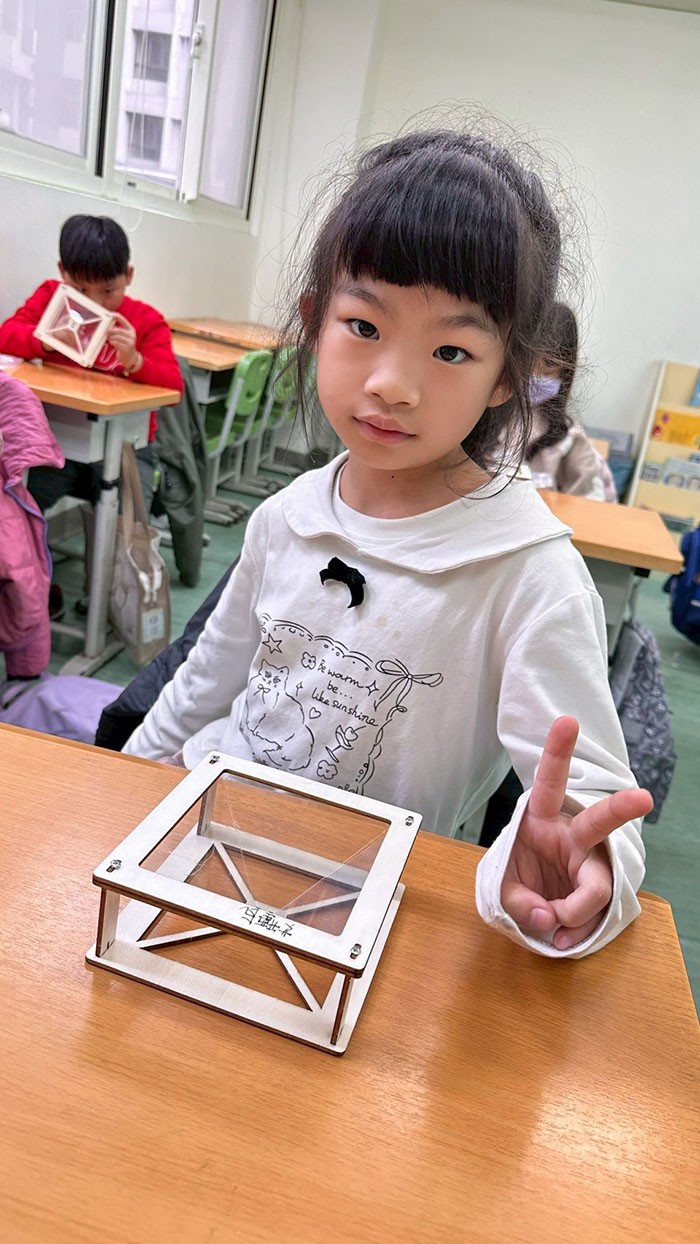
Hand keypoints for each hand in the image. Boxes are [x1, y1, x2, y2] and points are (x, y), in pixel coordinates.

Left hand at [107, 314, 139, 371]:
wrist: (131, 357)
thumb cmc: (125, 345)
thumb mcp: (124, 336)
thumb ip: (118, 330)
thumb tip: (108, 324)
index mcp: (131, 330)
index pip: (124, 321)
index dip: (118, 317)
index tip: (111, 314)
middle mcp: (132, 335)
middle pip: (119, 330)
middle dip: (111, 330)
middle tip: (106, 331)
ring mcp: (130, 342)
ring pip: (117, 337)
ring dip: (111, 337)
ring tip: (109, 338)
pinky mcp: (127, 348)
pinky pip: (117, 343)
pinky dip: (112, 342)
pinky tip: (111, 342)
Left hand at [501, 716, 652, 949]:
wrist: (530, 906)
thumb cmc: (517, 881)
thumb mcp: (501, 888)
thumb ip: (517, 901)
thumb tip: (548, 917)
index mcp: (540, 818)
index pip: (549, 783)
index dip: (558, 752)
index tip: (567, 721)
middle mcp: (571, 836)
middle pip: (598, 822)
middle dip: (620, 809)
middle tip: (642, 798)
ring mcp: (591, 864)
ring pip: (600, 883)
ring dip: (578, 908)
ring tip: (556, 924)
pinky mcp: (601, 891)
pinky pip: (595, 913)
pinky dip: (577, 929)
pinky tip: (561, 939)